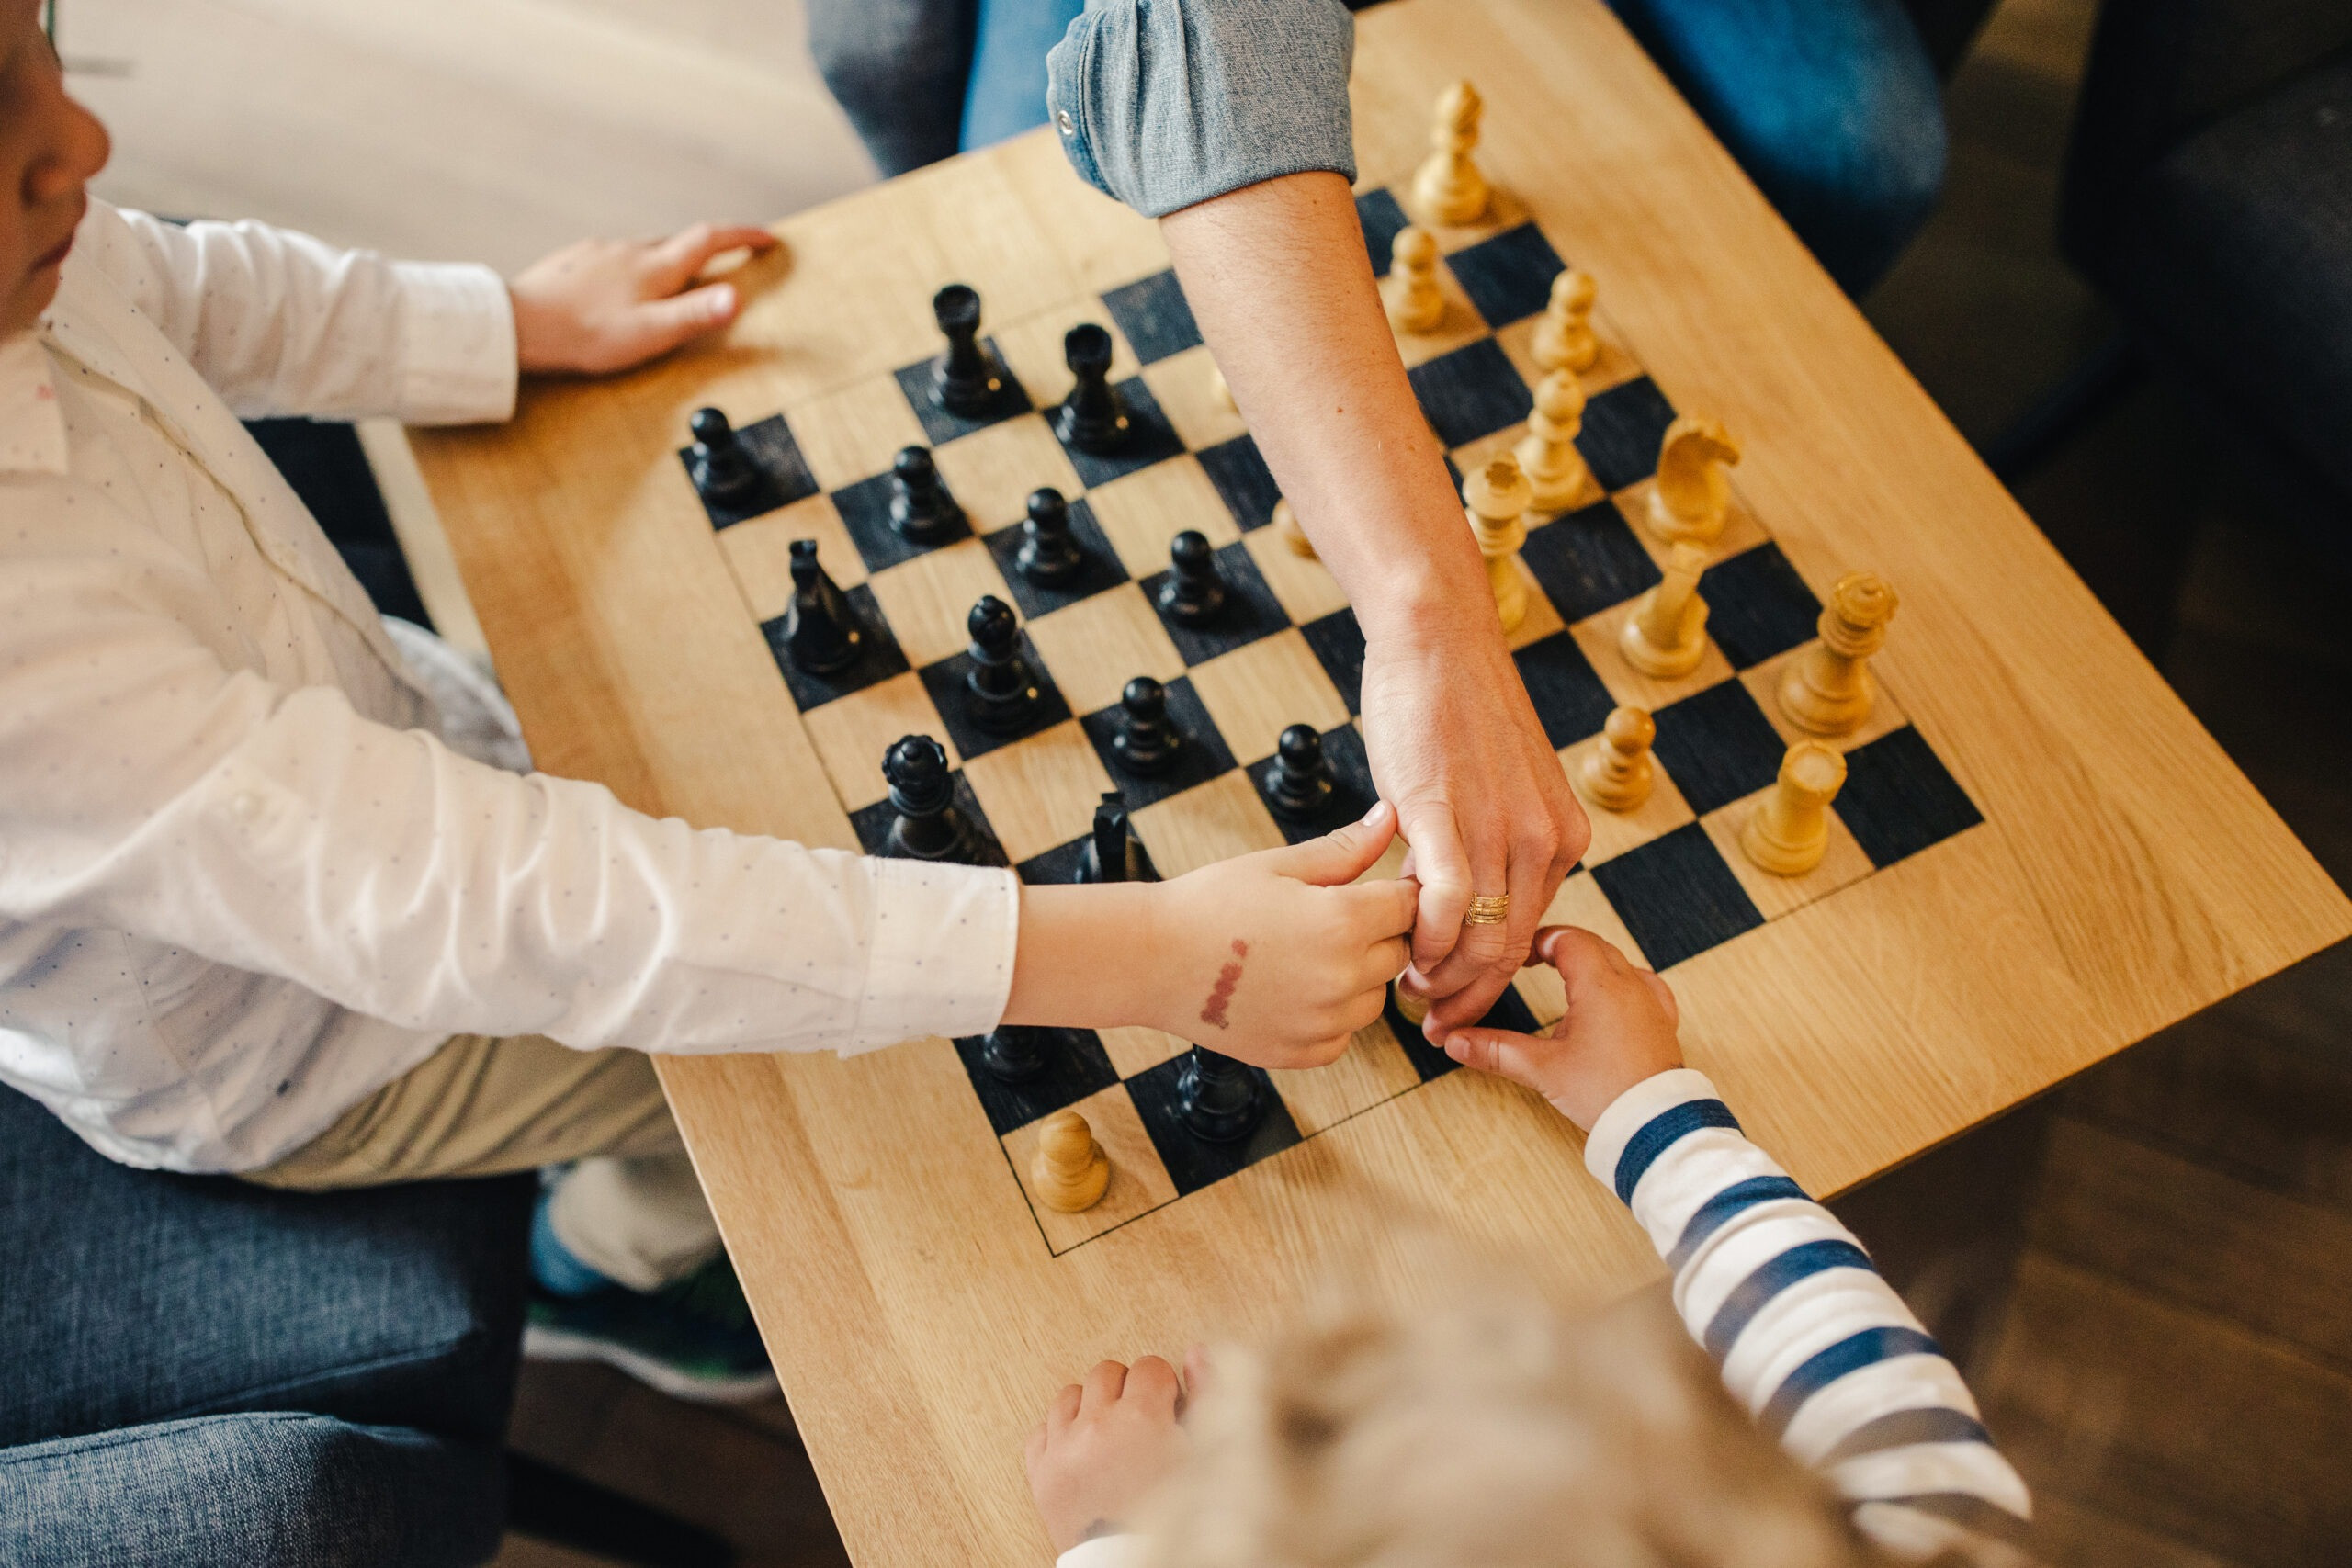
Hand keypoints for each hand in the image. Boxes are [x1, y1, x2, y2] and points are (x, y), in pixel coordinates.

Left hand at [509, 222, 777, 375]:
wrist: (519, 325)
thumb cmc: (584, 335)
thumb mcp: (650, 333)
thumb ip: (696, 315)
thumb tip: (737, 297)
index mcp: (655, 267)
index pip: (709, 239)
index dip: (742, 236)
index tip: (766, 237)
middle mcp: (630, 250)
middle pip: (679, 241)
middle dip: (707, 248)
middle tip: (725, 261)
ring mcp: (601, 252)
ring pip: (645, 250)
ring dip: (668, 259)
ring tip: (674, 281)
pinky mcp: (576, 261)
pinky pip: (616, 259)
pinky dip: (633, 269)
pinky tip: (621, 290)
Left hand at [1026, 1351, 1203, 1553]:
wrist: (1134, 1563)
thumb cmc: (1175, 1519)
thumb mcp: (1204, 1457)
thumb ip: (1206, 1397)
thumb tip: (1196, 1353)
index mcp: (1141, 1419)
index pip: (1148, 1366)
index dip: (1162, 1387)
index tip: (1165, 1409)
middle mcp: (1096, 1425)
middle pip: (1107, 1372)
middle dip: (1126, 1391)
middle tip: (1139, 1422)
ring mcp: (1063, 1448)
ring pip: (1070, 1395)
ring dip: (1090, 1407)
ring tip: (1108, 1434)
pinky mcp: (1041, 1473)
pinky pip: (1040, 1431)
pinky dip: (1059, 1436)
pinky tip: (1080, 1450)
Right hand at [1142, 800, 1417, 1067]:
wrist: (1152, 959)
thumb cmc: (1211, 902)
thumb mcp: (1280, 865)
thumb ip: (1345, 848)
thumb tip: (1389, 816)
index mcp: (1342, 921)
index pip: (1410, 906)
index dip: (1395, 894)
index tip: (1369, 891)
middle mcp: (1342, 977)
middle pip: (1398, 953)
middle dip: (1376, 934)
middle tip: (1326, 919)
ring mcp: (1324, 1022)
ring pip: (1374, 997)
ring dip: (1356, 977)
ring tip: (1304, 954)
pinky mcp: (1305, 1053)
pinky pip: (1344, 1033)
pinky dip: (1330, 1015)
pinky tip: (1290, 988)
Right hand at [1360, 620, 1588, 1041]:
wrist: (1437, 643)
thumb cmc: (1458, 710)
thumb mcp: (1501, 788)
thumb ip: (1496, 843)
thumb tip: (1464, 898)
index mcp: (1561, 836)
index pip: (1532, 935)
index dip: (1492, 981)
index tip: (1457, 1001)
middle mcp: (1542, 839)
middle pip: (1510, 950)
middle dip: (1468, 996)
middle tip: (1429, 1016)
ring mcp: (1497, 828)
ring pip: (1480, 938)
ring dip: (1440, 976)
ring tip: (1408, 989)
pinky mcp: (1444, 814)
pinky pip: (1445, 903)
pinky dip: (1423, 940)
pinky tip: (1403, 949)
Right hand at [1441, 926, 1682, 1128]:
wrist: (1654, 1124)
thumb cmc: (1604, 1093)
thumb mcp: (1542, 1069)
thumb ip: (1496, 1050)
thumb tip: (1453, 1042)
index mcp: (1599, 985)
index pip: (1566, 939)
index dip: (1538, 941)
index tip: (1518, 955)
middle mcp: (1630, 984)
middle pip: (1592, 944)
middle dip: (1561, 946)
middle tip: (1534, 959)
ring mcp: (1651, 1002)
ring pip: (1619, 961)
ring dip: (1592, 960)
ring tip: (1568, 973)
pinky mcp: (1664, 1022)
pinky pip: (1645, 984)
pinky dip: (1624, 980)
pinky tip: (1617, 993)